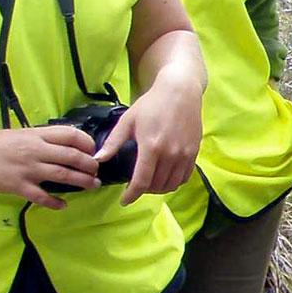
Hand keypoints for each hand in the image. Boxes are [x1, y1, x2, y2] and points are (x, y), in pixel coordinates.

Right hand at [0, 125, 100, 209]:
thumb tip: (63, 146)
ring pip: (63, 175)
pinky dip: (55, 202)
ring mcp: (27, 169)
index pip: (70, 135)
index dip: (87, 143)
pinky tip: (62, 205)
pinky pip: (42, 196)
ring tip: (92, 186)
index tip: (93, 151)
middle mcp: (35, 150)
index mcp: (36, 135)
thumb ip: (40, 140)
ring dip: (82, 182)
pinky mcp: (17, 186)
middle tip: (96, 171)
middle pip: (72, 156)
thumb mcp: (19, 134)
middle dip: (90, 165)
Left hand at [108, 75, 202, 206]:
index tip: (124, 200)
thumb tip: (98, 160)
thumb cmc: (152, 104)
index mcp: (151, 146)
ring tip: (149, 182)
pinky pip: (184, 177)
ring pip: (171, 184)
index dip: (131, 195)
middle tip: (135, 186)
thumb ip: (113, 142)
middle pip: (156, 186)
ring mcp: (184, 154)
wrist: (180, 92)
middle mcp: (170, 154)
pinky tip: (165, 176)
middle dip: (143, 191)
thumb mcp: (128, 121)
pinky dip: (173, 182)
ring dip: (159, 188)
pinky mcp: (194, 152)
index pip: (141, 181)